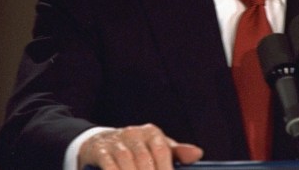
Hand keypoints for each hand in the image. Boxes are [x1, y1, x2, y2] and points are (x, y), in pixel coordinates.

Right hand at [78, 123, 203, 169]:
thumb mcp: (157, 148)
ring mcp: (116, 141)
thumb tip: (198, 153)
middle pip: (145, 159)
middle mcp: (134, 133)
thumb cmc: (138, 148)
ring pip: (127, 161)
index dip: (166, 169)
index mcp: (152, 132)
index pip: (162, 150)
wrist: (101, 142)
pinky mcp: (100, 150)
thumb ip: (176, 153)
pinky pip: (109, 164)